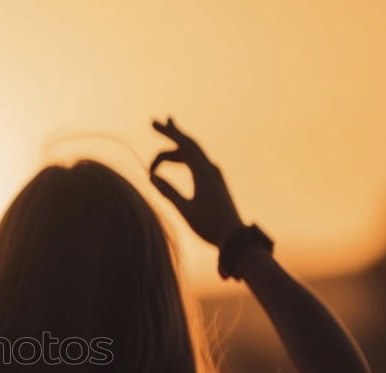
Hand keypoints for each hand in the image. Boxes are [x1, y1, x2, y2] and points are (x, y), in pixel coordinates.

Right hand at [150, 117, 242, 247]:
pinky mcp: (215, 182)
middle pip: (189, 145)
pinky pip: (196, 163)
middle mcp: (210, 169)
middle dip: (172, 133)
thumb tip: (152, 176)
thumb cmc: (208, 225)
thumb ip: (168, 191)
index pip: (184, 144)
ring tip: (156, 161)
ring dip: (174, 153)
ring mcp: (214, 175)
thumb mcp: (184, 209)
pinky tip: (177, 162)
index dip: (168, 132)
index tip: (153, 123)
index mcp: (203, 172)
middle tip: (156, 122)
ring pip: (192, 155)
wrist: (233, 236)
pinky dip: (183, 159)